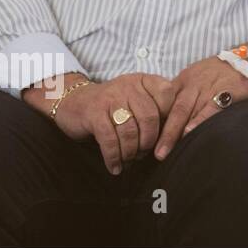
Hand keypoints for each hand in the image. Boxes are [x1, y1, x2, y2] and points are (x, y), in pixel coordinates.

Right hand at [51, 73, 175, 174]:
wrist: (73, 102)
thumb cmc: (113, 106)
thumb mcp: (136, 98)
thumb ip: (155, 108)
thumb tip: (173, 135)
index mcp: (144, 80)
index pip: (168, 96)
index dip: (169, 120)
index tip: (164, 137)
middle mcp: (129, 85)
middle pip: (150, 118)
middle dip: (149, 142)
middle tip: (145, 154)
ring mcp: (111, 98)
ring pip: (130, 131)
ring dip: (132, 152)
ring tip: (130, 161)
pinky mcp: (94, 113)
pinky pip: (110, 140)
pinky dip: (114, 157)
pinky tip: (115, 167)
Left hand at [154, 56, 247, 159]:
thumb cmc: (234, 71)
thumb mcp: (206, 75)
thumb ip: (192, 91)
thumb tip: (180, 116)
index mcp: (187, 77)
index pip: (166, 101)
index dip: (158, 122)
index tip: (150, 140)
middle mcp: (194, 81)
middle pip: (173, 109)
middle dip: (162, 133)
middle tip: (154, 152)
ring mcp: (209, 86)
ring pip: (185, 111)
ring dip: (174, 133)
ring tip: (165, 152)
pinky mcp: (226, 91)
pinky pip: (208, 109)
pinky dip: (198, 122)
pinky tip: (189, 134)